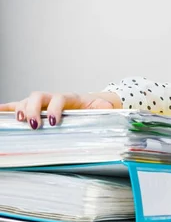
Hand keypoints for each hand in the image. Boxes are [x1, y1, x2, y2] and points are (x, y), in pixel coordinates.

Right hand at [0, 91, 120, 128]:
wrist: (91, 102)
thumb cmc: (94, 106)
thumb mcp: (103, 107)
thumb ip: (106, 107)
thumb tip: (109, 108)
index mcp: (69, 97)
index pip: (59, 98)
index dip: (54, 109)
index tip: (53, 122)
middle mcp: (53, 98)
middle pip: (38, 96)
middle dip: (33, 109)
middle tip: (33, 124)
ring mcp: (42, 102)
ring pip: (26, 101)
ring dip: (20, 109)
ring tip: (18, 121)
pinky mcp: (35, 108)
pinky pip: (17, 106)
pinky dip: (7, 109)